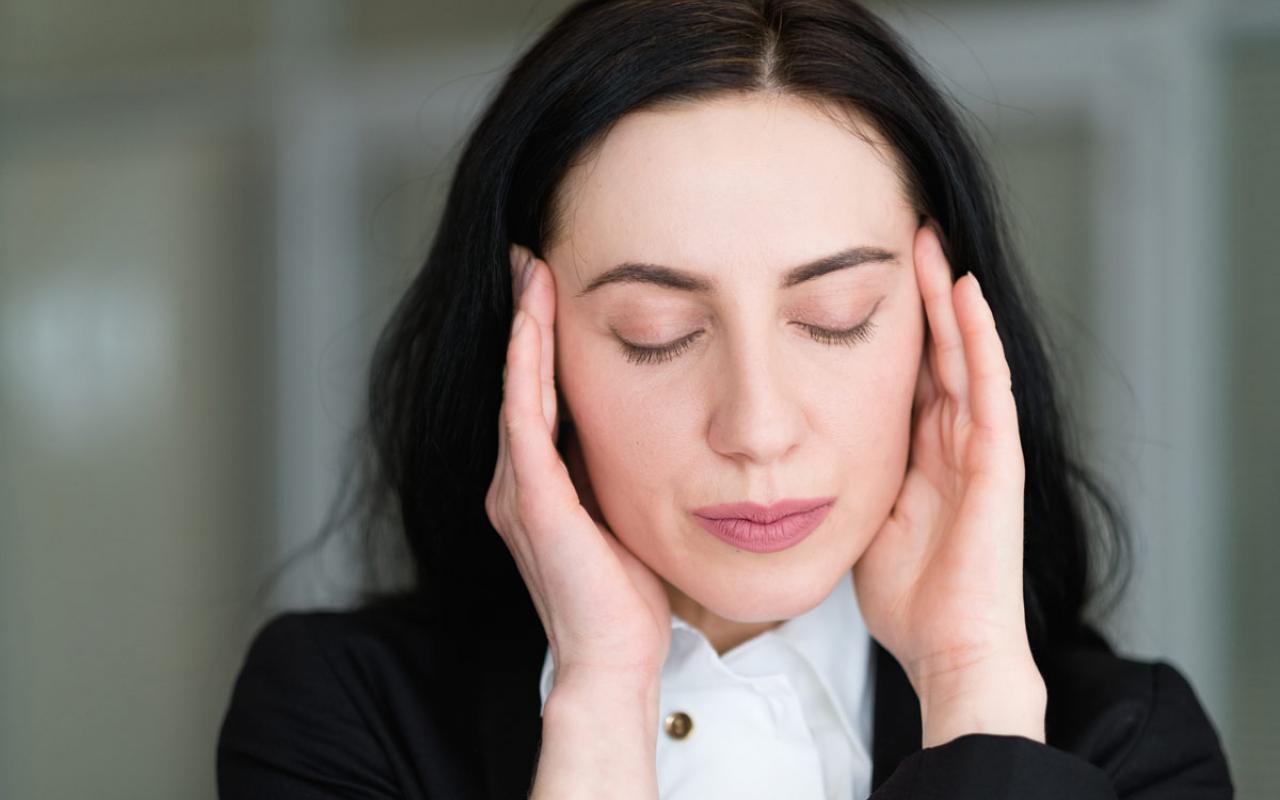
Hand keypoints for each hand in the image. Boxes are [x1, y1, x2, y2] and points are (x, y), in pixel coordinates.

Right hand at [485, 243, 671, 692]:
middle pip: (518, 382)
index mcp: (537, 485)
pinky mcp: (532, 502)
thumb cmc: (628, 598)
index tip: (548, 287)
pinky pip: (525, 421)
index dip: (538, 340)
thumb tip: (647, 420)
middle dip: (523, 319)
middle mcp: (515, 482)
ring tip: (530, 274)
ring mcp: (518, 491)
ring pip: (517, 390)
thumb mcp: (624, 513)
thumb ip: (617, 469)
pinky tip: (534, 326)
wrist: (615, 661)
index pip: (535, 395)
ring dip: (524, 330)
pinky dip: (527, 369)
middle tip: (528, 259)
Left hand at [852, 222, 1044, 745]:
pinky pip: (988, 385)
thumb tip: (805, 455)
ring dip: (949, 298)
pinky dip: (978, 338)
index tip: (864, 278)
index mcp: (924, 455)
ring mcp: (981, 447)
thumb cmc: (908, 598)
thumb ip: (851, 479)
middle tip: (904, 237)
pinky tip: (963, 293)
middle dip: (922, 296)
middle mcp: (955, 441)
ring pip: (965, 355)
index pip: (909, 374)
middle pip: (939, 352)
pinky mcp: (998, 459)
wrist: (948, 647)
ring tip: (931, 244)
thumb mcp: (865, 519)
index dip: (894, 327)